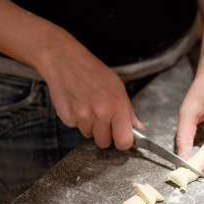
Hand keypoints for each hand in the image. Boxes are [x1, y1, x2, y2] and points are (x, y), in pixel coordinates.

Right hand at [37, 33, 142, 149]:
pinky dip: (76, 119)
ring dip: (89, 125)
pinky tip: (76, 103)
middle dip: (103, 134)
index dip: (122, 142)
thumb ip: (128, 112)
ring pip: (88, 135)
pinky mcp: (67, 116)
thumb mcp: (118, 87)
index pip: (124, 141)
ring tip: (87, 105)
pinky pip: (75, 127)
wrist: (65, 60)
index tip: (120, 137)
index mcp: (117, 105)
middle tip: (101, 118)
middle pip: (104, 143)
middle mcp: (100, 112)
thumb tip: (138, 129)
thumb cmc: (93, 72)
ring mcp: (82, 116)